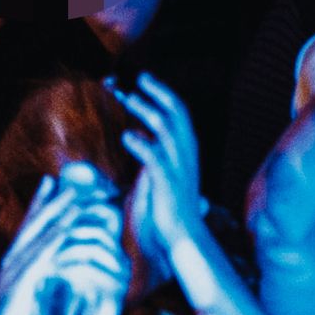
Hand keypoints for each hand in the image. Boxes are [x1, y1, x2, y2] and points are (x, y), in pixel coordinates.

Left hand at [111, 72, 206, 259]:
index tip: (145, 78)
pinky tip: (127, 137)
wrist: (183, 236)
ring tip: (128, 98)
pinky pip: (155, 157)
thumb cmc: (170, 205)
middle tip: (139, 78)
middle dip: (159, 93)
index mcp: (186, 151)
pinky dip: (141, 143)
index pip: (180, 113)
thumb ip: (154, 153)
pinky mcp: (167, 182)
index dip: (163, 93)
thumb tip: (138, 135)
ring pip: (166, 129)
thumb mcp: (163, 174)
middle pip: (177, 113)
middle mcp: (186, 154)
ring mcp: (178, 167)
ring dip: (146, 110)